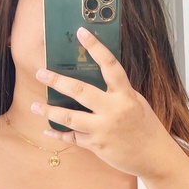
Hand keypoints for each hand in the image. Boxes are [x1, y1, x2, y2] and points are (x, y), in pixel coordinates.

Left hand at [31, 26, 176, 178]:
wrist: (154, 156)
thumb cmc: (144, 127)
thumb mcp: (136, 103)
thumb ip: (116, 92)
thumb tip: (92, 78)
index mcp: (125, 94)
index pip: (110, 65)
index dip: (96, 47)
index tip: (82, 32)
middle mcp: (114, 109)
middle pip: (80, 91)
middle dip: (57, 81)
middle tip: (40, 73)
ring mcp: (103, 129)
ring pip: (70, 118)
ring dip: (49, 112)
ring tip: (34, 106)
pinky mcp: (97, 146)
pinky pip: (73, 138)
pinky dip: (60, 135)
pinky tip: (48, 131)